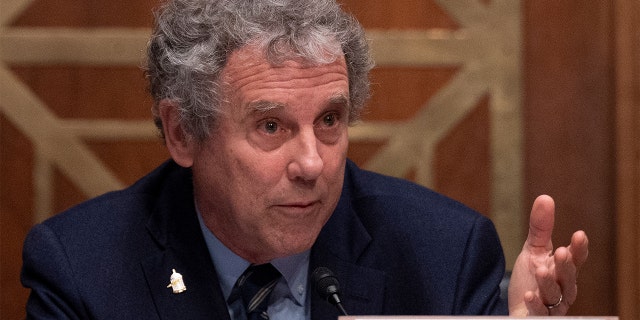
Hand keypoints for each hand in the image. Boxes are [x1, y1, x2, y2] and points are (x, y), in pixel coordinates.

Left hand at [508, 195, 588, 315]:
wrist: (517, 307)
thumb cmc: (530, 279)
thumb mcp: (533, 251)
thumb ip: (540, 228)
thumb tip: (545, 198)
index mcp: (564, 270)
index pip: (576, 259)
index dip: (579, 248)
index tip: (579, 235)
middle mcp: (563, 288)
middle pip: (568, 278)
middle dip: (566, 266)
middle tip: (560, 253)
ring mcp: (552, 305)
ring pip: (555, 295)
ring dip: (549, 282)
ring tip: (541, 270)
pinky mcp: (539, 317)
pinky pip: (541, 313)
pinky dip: (536, 304)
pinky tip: (530, 296)